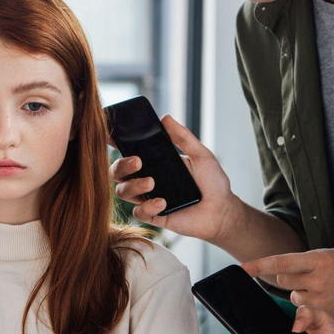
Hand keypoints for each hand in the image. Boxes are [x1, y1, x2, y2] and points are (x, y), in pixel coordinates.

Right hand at [110, 115, 243, 242]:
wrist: (222, 211)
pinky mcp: (154, 216)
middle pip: (117, 172)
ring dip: (133, 185)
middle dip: (121, 165)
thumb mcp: (200, 155)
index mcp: (155, 162)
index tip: (110, 136)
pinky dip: (147, 206)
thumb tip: (165, 118)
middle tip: (138, 161)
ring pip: (122, 191)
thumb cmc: (213, 183)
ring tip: (152, 182)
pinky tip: (163, 203)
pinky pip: (138, 212)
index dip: (115, 143)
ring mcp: (149, 198)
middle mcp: (147, 178)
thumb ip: (183, 137)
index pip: (129, 151)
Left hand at [241, 249, 333, 326]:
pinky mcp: (331, 317)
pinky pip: (309, 313)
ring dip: (302, 294)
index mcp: (319, 259)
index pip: (281, 262)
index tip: (242, 269)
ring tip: (326, 289)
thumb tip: (286, 273)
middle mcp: (319, 281)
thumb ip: (310, 264)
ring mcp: (324, 302)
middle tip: (309, 277)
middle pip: (282, 282)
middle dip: (289, 280)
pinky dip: (315, 308)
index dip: (259, 265)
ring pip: (295, 298)